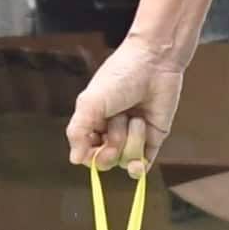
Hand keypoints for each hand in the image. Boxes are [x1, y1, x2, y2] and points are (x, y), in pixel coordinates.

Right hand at [67, 37, 188, 174]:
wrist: (154, 62)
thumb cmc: (120, 76)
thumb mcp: (90, 102)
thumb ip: (77, 132)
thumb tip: (74, 159)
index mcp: (93, 122)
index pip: (86, 153)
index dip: (91, 156)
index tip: (96, 146)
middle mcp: (111, 131)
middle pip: (106, 160)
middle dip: (112, 146)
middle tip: (118, 125)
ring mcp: (133, 136)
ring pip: (125, 160)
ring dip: (131, 140)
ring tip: (135, 117)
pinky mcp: (153, 137)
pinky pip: (144, 162)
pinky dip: (139, 166)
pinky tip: (138, 166)